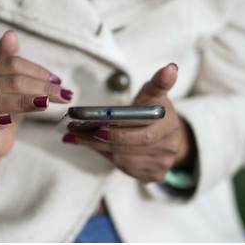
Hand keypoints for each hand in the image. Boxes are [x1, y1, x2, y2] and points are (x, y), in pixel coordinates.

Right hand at [0, 31, 72, 167]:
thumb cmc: (3, 108)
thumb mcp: (12, 84)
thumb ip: (12, 61)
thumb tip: (10, 33)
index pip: (11, 63)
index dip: (37, 71)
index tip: (59, 82)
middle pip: (9, 82)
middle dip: (39, 87)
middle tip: (63, 95)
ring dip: (24, 102)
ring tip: (45, 104)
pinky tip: (10, 121)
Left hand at [62, 64, 194, 182]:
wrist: (169, 135)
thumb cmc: (155, 110)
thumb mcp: (156, 94)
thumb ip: (159, 82)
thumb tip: (170, 69)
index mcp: (170, 126)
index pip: (143, 134)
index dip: (119, 133)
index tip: (97, 127)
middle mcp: (168, 148)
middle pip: (128, 147)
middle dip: (98, 139)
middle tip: (74, 130)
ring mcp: (161, 165)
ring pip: (122, 159)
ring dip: (96, 148)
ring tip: (75, 136)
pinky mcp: (153, 176)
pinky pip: (123, 168)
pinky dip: (105, 156)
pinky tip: (90, 145)